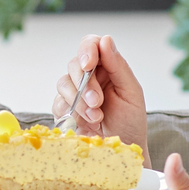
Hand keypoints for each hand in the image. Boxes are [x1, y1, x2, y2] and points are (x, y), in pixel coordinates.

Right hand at [53, 34, 147, 151]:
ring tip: (96, 117)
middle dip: (84, 84)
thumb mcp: (131, 92)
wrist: (121, 149)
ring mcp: (75, 92)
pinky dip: (70, 112)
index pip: (91, 45)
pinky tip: (86, 122)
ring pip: (63, 83)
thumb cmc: (130, 121)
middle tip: (97, 102)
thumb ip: (118, 66)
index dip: (86, 51)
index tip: (88, 64)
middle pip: (73, 64)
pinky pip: (57, 102)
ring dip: (79, 101)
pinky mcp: (65, 109)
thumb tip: (106, 40)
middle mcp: (89, 76)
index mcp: (107, 66)